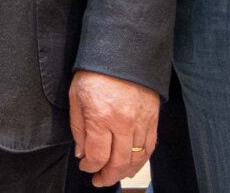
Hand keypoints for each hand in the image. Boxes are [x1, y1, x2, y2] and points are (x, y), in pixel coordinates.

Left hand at [69, 70, 158, 187]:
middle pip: (119, 162)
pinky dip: (142, 160)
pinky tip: (133, 164)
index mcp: (101, 116)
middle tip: (99, 180)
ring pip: (137, 158)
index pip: (97, 155)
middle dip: (108, 176)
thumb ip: (78, 128)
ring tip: (115, 175)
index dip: (90, 167)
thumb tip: (82, 154)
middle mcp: (123, 122)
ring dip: (125, 171)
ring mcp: (141, 121)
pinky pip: (150, 147)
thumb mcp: (76, 97)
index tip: (85, 167)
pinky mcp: (153, 118)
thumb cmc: (95, 71)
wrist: (121, 50)